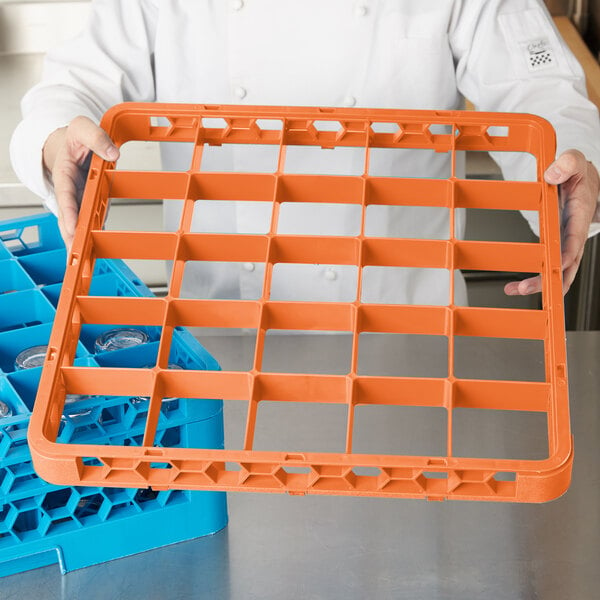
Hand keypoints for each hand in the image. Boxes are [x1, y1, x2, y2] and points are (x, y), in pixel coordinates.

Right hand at [42, 116, 118, 249]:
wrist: (71, 142)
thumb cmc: (74, 137)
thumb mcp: (83, 127)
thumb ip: (97, 137)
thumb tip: (113, 153)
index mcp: (65, 173)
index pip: (66, 196)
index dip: (69, 213)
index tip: (72, 228)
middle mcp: (71, 190)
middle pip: (69, 217)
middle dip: (70, 237)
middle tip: (75, 257)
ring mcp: (80, 198)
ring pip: (79, 223)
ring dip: (81, 242)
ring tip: (84, 262)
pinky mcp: (90, 202)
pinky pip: (91, 219)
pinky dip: (93, 234)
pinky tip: (97, 251)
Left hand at [504, 149, 599, 296]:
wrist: (582, 180)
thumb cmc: (578, 173)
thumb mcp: (575, 160)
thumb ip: (567, 163)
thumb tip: (552, 174)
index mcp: (579, 215)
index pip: (575, 240)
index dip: (566, 255)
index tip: (554, 266)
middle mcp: (574, 233)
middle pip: (567, 265)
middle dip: (550, 280)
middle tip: (525, 288)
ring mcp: (565, 242)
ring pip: (559, 271)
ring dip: (540, 284)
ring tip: (515, 290)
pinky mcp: (556, 246)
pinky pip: (550, 266)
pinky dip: (537, 277)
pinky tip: (515, 286)